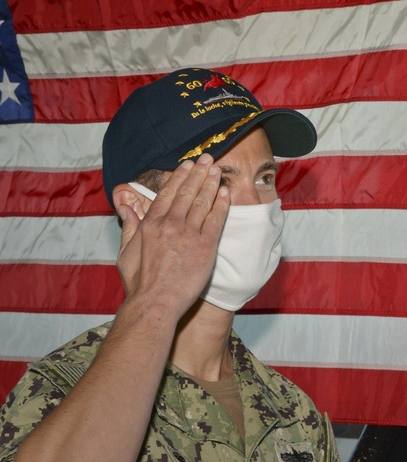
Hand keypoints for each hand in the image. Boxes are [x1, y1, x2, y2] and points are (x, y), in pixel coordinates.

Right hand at [117, 153, 230, 320]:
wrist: (155, 303)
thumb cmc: (140, 282)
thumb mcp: (126, 252)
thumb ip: (129, 225)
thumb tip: (125, 205)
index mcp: (150, 224)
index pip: (168, 193)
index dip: (180, 177)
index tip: (188, 165)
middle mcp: (170, 225)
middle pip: (187, 192)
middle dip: (199, 173)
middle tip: (208, 159)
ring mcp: (188, 234)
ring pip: (202, 202)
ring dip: (211, 184)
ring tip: (217, 171)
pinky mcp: (205, 246)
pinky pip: (216, 220)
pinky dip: (221, 204)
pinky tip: (225, 193)